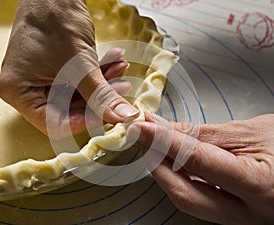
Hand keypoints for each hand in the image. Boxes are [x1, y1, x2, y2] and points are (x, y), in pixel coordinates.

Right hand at [0, 0, 138, 138]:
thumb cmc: (54, 20)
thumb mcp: (80, 65)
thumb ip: (102, 95)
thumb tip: (122, 117)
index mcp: (19, 92)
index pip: (55, 123)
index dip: (85, 121)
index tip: (110, 114)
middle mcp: (26, 90)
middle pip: (68, 110)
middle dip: (99, 99)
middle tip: (121, 89)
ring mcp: (40, 81)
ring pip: (77, 96)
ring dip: (102, 85)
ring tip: (120, 71)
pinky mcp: (54, 72)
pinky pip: (77, 82)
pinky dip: (97, 75)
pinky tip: (114, 63)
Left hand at [127, 113, 273, 224]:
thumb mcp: (249, 132)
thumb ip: (202, 135)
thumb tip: (163, 129)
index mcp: (260, 185)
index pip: (196, 161)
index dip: (163, 142)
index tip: (141, 128)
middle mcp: (249, 212)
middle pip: (185, 193)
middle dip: (158, 164)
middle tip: (143, 138)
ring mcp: (241, 220)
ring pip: (188, 201)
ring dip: (165, 173)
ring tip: (153, 147)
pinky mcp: (233, 216)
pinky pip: (198, 201)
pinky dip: (180, 180)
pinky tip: (171, 162)